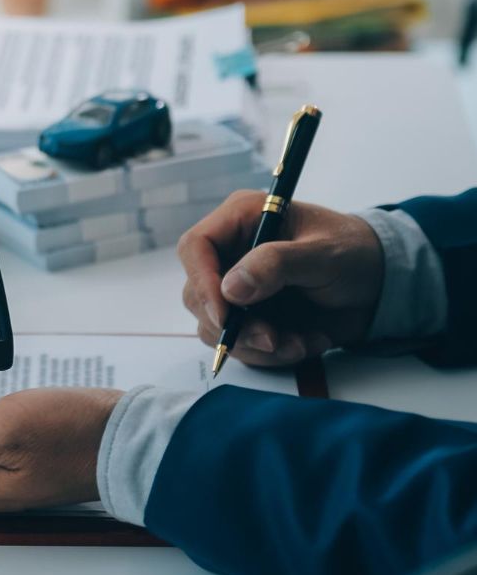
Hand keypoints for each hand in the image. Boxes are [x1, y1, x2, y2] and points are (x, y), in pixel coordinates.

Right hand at [177, 190, 384, 366]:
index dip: (202, 282)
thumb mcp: (324, 253)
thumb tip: (231, 289)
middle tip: (273, 338)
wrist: (379, 286)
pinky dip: (272, 354)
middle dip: (234, 325)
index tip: (225, 315)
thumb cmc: (355, 253)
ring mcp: (238, 289)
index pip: (196, 247)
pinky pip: (241, 346)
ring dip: (257, 345)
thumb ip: (278, 264)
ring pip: (215, 328)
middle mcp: (232, 253)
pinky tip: (306, 341)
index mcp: (243, 219)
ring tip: (301, 342)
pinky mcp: (250, 318)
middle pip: (197, 295)